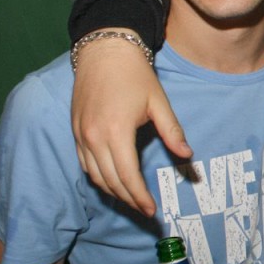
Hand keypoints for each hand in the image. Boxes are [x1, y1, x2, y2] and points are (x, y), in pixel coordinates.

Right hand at [71, 31, 191, 215]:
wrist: (103, 52)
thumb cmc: (135, 75)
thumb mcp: (159, 102)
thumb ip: (172, 131)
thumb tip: (187, 155)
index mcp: (116, 131)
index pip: (127, 176)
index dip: (140, 197)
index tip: (151, 210)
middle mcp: (94, 137)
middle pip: (110, 181)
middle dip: (129, 200)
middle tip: (145, 211)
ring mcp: (81, 135)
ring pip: (95, 176)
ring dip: (113, 191)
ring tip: (132, 199)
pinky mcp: (75, 131)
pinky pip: (84, 164)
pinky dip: (99, 177)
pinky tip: (113, 181)